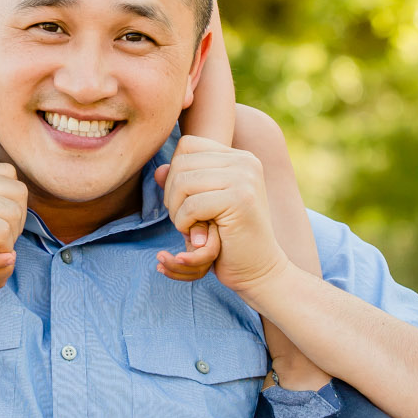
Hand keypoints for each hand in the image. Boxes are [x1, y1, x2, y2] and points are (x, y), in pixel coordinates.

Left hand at [152, 135, 290, 296]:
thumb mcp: (202, 206)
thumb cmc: (228, 238)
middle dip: (172, 195)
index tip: (185, 202)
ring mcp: (245, 178)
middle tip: (184, 220)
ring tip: (190, 227)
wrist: (258, 270)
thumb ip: (182, 184)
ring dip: (176, 211)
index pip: (187, 146)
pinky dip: (184, 223)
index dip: (175, 174)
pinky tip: (197, 236)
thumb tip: (158, 170)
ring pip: (183, 182)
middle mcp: (245, 161)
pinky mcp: (240, 199)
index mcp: (239, 157)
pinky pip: (191, 205)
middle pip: (181, 163)